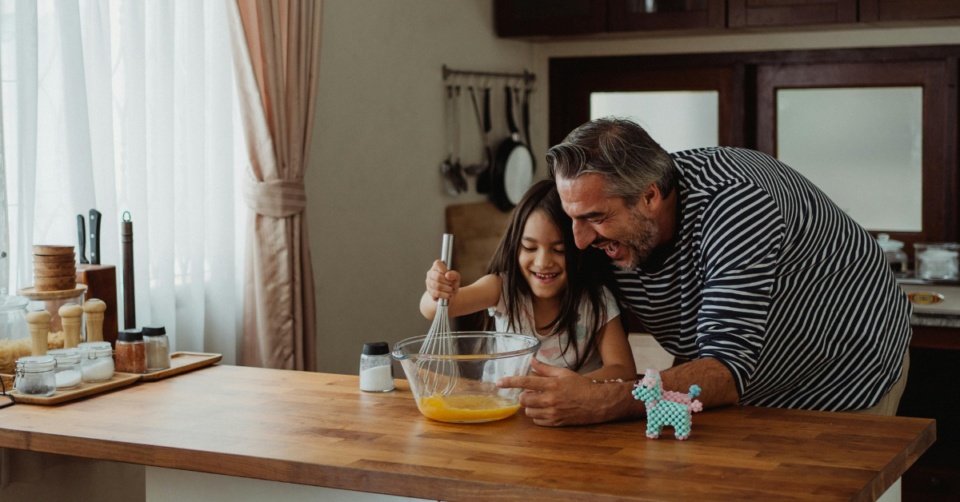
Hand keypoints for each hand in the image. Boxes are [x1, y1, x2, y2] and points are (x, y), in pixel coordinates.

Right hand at [425, 260, 459, 300]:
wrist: (451, 292)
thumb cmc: (453, 281)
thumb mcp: (456, 276)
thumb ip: (454, 274)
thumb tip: (447, 275)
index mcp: (437, 266)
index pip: (438, 264)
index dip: (445, 271)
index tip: (450, 275)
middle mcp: (430, 273)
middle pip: (438, 277)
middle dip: (448, 282)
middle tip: (452, 284)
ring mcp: (428, 282)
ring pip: (437, 286)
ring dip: (447, 289)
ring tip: (451, 290)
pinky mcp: (429, 291)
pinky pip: (436, 294)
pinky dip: (444, 295)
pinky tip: (448, 295)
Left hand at [497, 359, 636, 426]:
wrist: (598, 403)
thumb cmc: (581, 386)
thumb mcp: (564, 373)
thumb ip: (546, 368)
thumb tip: (532, 361)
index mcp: (551, 384)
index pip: (524, 382)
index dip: (509, 382)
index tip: (498, 382)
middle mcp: (550, 399)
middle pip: (523, 400)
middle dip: (524, 396)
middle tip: (532, 393)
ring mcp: (552, 413)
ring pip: (529, 412)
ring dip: (530, 407)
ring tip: (540, 402)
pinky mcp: (556, 423)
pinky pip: (537, 421)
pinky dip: (538, 416)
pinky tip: (546, 410)